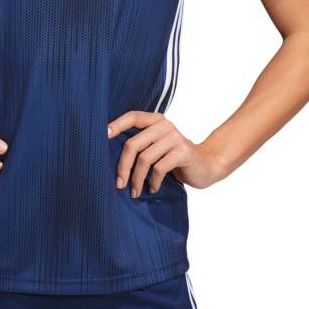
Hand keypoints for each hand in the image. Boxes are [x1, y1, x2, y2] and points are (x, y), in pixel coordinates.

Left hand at [108, 111, 222, 195]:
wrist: (206, 165)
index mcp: (156, 120)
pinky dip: (153, 181)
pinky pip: (159, 168)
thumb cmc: (174, 157)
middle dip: (123, 166)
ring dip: (137, 179)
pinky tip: (152, 188)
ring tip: (135, 191)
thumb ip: (141, 144)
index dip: (116, 125)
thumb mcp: (157, 146)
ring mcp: (175, 137)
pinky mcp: (183, 152)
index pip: (132, 117)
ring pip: (145, 159)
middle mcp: (165, 125)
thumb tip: (109, 153)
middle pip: (133, 144)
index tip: (102, 136)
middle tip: (119, 184)